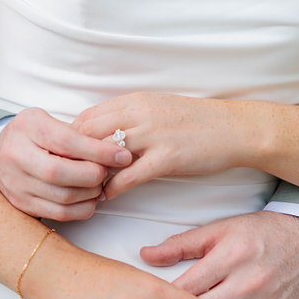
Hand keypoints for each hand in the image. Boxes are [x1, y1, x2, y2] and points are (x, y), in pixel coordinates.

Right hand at [0, 107, 131, 220]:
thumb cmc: (31, 135)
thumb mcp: (48, 120)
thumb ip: (76, 133)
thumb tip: (113, 150)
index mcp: (27, 128)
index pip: (67, 142)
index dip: (99, 151)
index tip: (122, 155)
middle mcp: (16, 157)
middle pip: (61, 173)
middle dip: (93, 175)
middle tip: (106, 171)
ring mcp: (18, 184)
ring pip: (63, 197)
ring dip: (91, 193)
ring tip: (99, 183)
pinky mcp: (23, 205)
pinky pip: (60, 214)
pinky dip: (82, 208)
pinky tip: (89, 198)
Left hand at [72, 92, 242, 198]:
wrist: (235, 128)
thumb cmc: (195, 122)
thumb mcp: (157, 109)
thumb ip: (128, 118)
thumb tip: (99, 133)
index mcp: (135, 101)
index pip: (87, 117)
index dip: (69, 138)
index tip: (63, 157)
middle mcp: (140, 114)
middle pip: (88, 133)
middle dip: (72, 156)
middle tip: (63, 176)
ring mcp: (154, 135)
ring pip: (105, 154)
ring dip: (89, 174)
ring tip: (80, 190)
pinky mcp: (168, 157)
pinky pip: (130, 175)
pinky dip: (113, 188)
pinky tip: (106, 197)